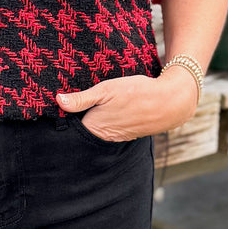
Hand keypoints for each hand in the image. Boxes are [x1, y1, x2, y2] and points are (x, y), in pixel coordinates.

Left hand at [56, 69, 198, 141]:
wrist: (170, 102)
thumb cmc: (136, 93)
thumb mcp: (106, 90)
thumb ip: (81, 99)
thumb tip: (58, 101)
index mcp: (95, 129)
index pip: (71, 129)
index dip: (65, 119)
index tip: (58, 108)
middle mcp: (104, 138)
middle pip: (83, 132)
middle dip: (78, 121)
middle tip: (73, 105)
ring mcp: (116, 138)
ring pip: (97, 132)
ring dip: (94, 121)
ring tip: (92, 108)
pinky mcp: (126, 135)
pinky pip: (110, 131)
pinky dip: (107, 122)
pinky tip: (109, 111)